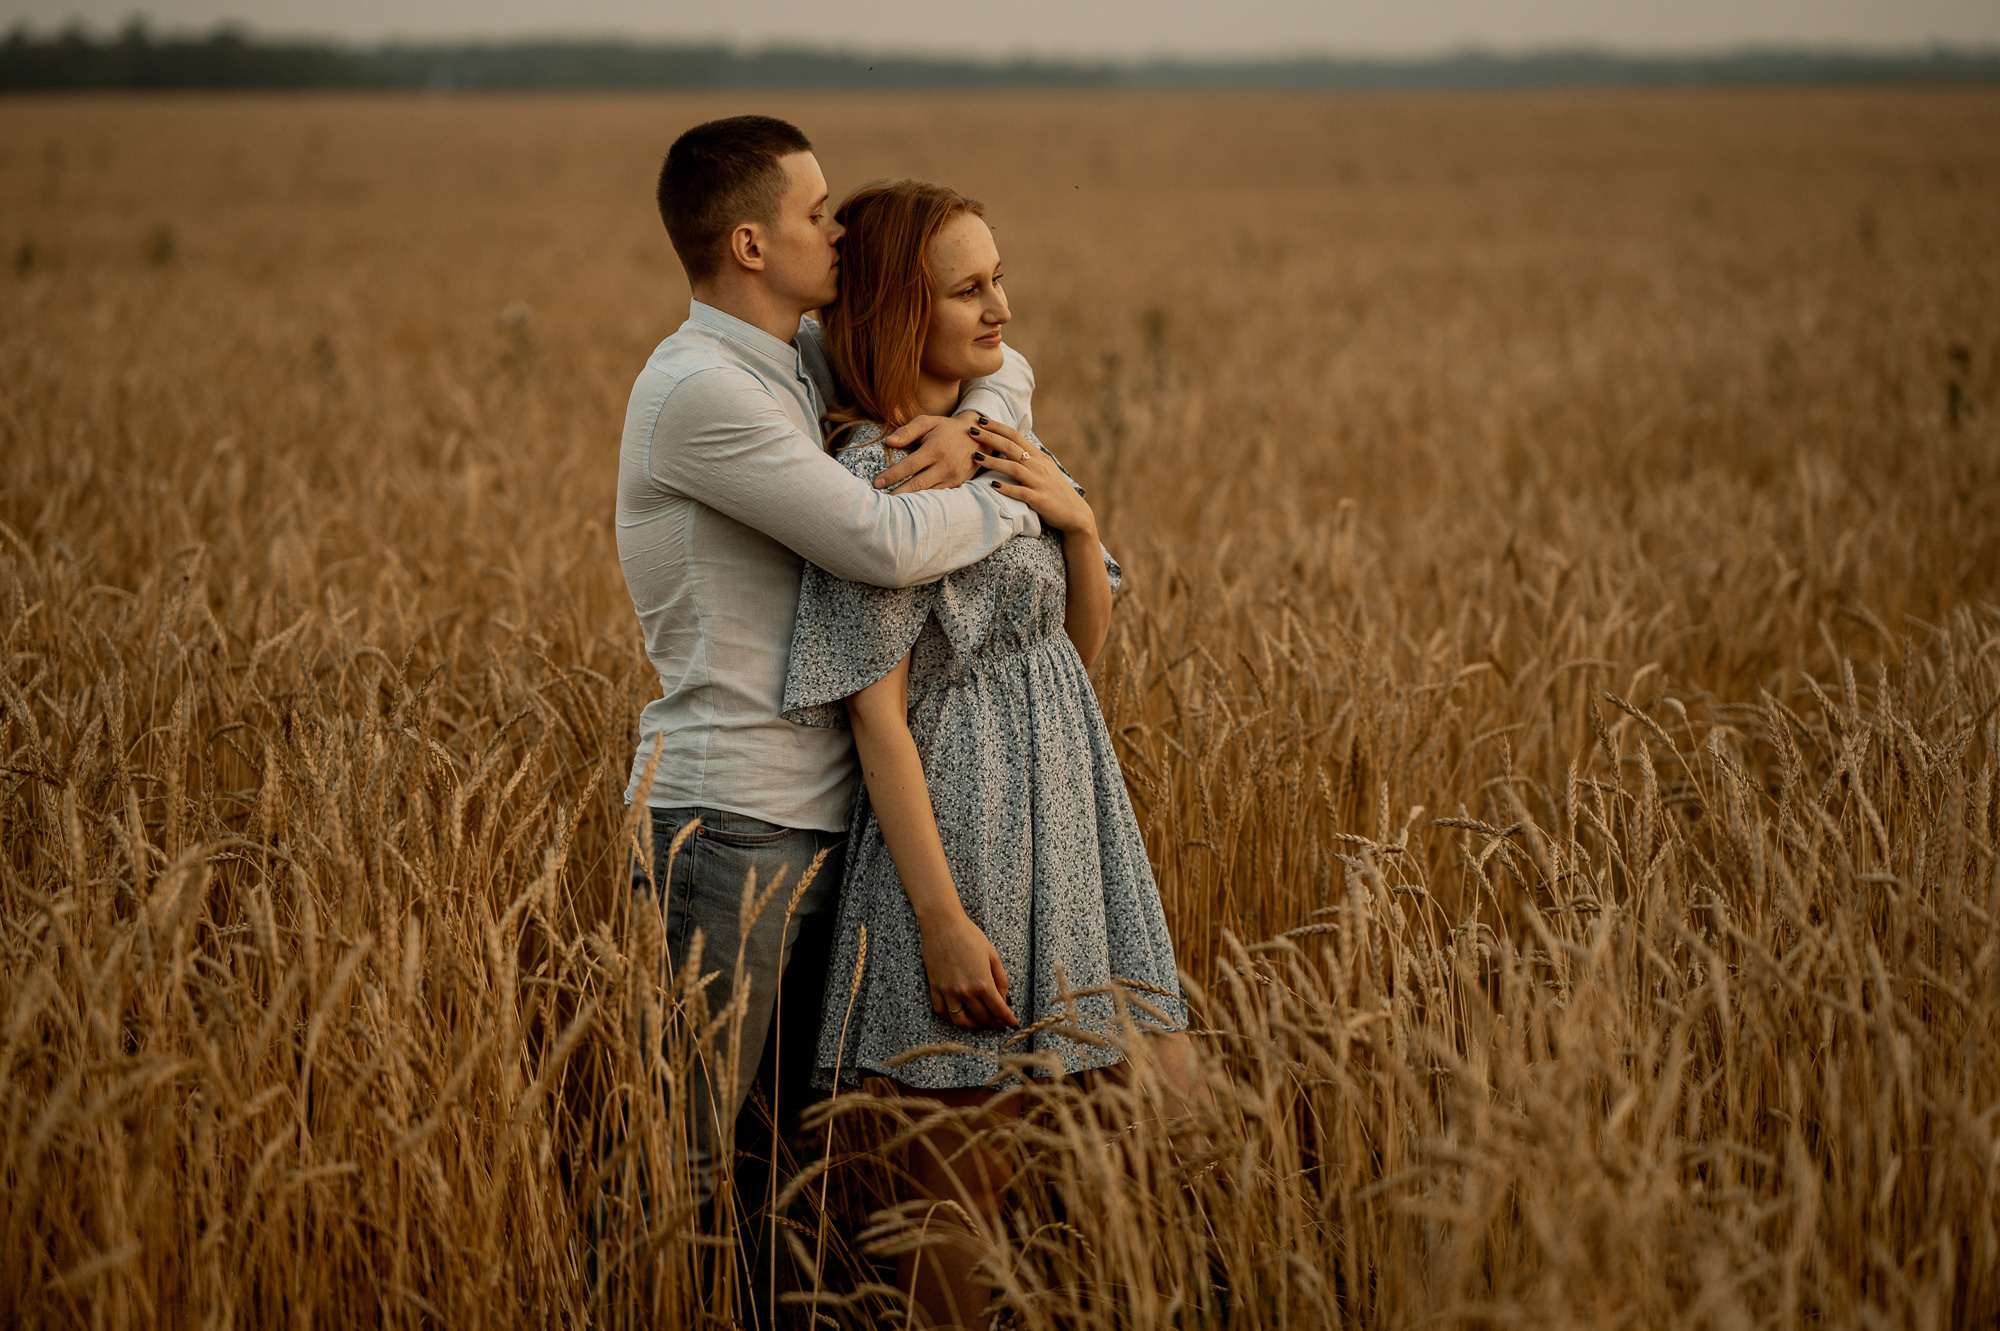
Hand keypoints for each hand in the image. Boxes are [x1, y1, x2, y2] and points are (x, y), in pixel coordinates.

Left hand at [874, 411, 984, 492]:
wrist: (977, 437)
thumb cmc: (946, 429)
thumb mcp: (927, 422)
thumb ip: (907, 431)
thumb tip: (888, 442)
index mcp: (936, 449)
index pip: (910, 466)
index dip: (892, 476)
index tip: (876, 483)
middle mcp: (946, 465)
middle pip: (917, 485)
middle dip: (897, 493)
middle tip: (881, 500)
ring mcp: (953, 477)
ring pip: (927, 494)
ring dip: (909, 500)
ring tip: (891, 504)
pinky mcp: (957, 485)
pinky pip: (936, 496)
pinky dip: (922, 501)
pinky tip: (909, 503)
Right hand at [921, 910, 1018, 1029]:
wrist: (943, 924)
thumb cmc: (970, 936)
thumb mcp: (993, 956)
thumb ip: (1001, 980)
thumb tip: (1004, 998)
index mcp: (983, 983)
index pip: (999, 1010)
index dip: (1008, 1020)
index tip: (1013, 1024)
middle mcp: (965, 991)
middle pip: (982, 1017)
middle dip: (993, 1022)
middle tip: (999, 1022)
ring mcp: (948, 991)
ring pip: (960, 1021)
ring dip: (973, 1026)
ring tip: (980, 1022)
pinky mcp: (935, 987)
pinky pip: (941, 1011)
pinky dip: (950, 1017)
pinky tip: (959, 1014)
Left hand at [970, 421, 1097, 534]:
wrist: (1075, 513)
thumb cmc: (1055, 491)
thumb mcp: (1045, 469)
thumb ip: (1030, 457)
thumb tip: (1011, 445)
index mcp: (1039, 457)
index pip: (1015, 436)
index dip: (998, 427)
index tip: (981, 420)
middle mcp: (1039, 466)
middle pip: (1012, 447)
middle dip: (991, 438)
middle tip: (972, 431)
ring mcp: (1039, 482)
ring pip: (1014, 467)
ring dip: (994, 461)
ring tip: (976, 457)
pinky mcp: (1039, 499)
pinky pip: (1020, 492)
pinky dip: (1007, 487)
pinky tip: (993, 485)